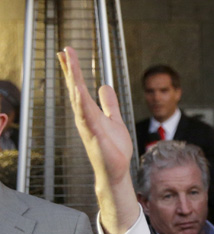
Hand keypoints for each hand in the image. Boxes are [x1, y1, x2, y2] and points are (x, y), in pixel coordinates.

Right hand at [58, 47, 131, 187]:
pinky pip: (87, 117)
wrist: (116, 170)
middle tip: (64, 50)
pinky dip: (83, 104)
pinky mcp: (95, 135)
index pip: (79, 87)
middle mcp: (84, 117)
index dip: (73, 70)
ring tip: (70, 63)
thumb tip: (104, 86)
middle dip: (70, 70)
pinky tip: (79, 92)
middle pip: (75, 89)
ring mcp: (88, 126)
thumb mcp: (114, 120)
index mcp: (89, 112)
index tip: (67, 52)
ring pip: (79, 99)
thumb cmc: (114, 148)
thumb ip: (109, 104)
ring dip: (75, 81)